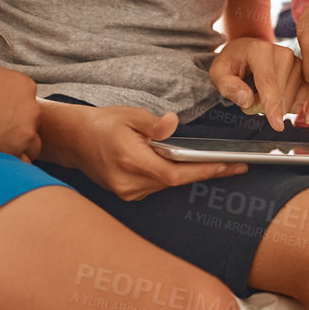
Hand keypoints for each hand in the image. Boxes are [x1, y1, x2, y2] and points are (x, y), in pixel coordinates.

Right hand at [0, 66, 42, 160]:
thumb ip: (6, 89)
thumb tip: (8, 101)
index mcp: (26, 86)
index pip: (29, 102)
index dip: (14, 112)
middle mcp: (31, 107)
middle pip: (33, 123)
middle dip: (18, 128)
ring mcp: (25, 130)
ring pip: (33, 144)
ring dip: (19, 147)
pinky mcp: (15, 150)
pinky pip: (24, 162)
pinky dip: (14, 162)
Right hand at [63, 106, 247, 200]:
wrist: (73, 140)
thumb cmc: (101, 124)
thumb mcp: (128, 115)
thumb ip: (153, 124)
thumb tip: (173, 124)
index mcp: (131, 161)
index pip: (176, 173)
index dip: (205, 171)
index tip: (230, 166)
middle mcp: (129, 182)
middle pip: (176, 181)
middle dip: (205, 172)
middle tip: (236, 165)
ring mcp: (127, 192)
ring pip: (167, 185)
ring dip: (188, 174)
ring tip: (217, 163)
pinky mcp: (127, 194)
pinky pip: (157, 186)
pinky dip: (172, 175)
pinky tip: (184, 165)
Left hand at [210, 37, 306, 131]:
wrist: (248, 50)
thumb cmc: (233, 62)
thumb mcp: (218, 72)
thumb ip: (227, 86)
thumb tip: (247, 100)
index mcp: (260, 50)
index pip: (267, 82)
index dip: (271, 106)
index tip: (277, 126)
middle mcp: (283, 54)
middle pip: (277, 97)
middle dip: (259, 106)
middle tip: (247, 94)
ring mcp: (297, 63)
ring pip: (288, 103)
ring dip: (272, 107)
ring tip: (260, 92)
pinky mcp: (305, 74)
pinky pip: (299, 102)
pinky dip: (285, 106)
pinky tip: (275, 96)